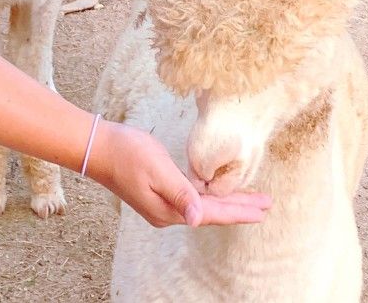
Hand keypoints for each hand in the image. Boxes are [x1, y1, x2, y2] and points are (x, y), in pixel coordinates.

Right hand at [86, 120, 271, 227]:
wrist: (100, 148)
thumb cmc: (129, 154)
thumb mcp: (158, 170)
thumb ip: (180, 194)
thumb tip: (197, 220)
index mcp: (169, 210)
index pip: (212, 214)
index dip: (239, 211)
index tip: (262, 210)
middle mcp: (168, 212)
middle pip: (212, 213)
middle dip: (240, 208)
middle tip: (266, 205)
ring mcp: (164, 204)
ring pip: (205, 205)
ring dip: (229, 202)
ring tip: (252, 200)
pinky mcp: (161, 192)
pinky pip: (194, 198)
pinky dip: (212, 195)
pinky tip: (221, 192)